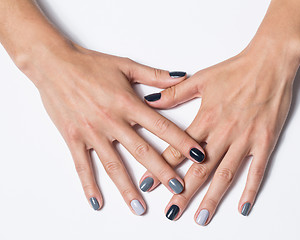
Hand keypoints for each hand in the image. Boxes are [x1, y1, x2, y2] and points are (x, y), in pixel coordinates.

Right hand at [24, 43, 204, 213]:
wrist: (54, 64)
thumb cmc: (90, 64)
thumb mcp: (126, 65)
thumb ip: (155, 75)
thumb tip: (182, 77)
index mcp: (128, 103)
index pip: (162, 127)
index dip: (182, 142)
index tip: (198, 156)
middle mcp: (112, 121)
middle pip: (142, 151)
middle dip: (162, 172)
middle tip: (178, 189)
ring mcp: (92, 132)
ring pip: (114, 165)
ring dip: (128, 188)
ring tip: (141, 207)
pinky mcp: (73, 138)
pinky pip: (82, 166)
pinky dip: (89, 186)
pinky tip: (98, 202)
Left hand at [140, 38, 299, 222]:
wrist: (269, 62)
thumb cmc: (235, 70)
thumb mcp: (201, 78)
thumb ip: (175, 93)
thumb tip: (150, 100)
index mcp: (206, 118)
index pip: (178, 150)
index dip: (161, 168)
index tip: (148, 185)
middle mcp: (223, 133)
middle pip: (199, 170)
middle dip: (183, 193)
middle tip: (171, 213)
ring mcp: (245, 140)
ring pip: (225, 175)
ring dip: (211, 198)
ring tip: (200, 217)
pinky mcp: (264, 141)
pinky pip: (256, 170)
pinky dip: (250, 190)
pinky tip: (243, 207)